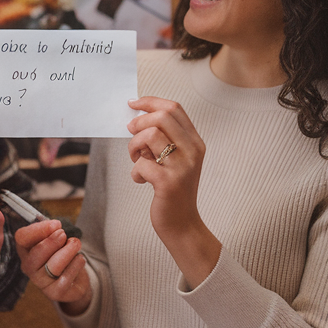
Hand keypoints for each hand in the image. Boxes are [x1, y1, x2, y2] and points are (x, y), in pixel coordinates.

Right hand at [15, 219, 90, 314]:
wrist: (73, 279)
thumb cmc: (61, 253)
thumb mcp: (55, 238)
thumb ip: (51, 231)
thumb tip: (55, 226)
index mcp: (26, 249)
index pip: (22, 237)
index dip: (39, 229)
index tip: (57, 224)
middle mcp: (29, 266)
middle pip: (36, 253)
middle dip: (53, 241)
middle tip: (64, 234)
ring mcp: (40, 282)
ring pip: (53, 266)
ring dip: (68, 251)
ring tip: (76, 244)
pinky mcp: (54, 293)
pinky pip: (65, 279)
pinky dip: (75, 265)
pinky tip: (80, 259)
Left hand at [126, 97, 221, 288]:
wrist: (183, 225)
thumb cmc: (173, 190)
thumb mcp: (175, 160)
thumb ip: (164, 140)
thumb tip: (137, 118)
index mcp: (195, 142)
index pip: (174, 108)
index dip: (150, 102)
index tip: (133, 104)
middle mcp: (193, 151)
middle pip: (162, 116)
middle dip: (139, 122)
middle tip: (131, 135)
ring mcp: (182, 167)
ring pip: (150, 136)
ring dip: (134, 146)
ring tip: (137, 160)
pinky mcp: (169, 183)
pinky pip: (142, 164)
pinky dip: (135, 172)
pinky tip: (140, 180)